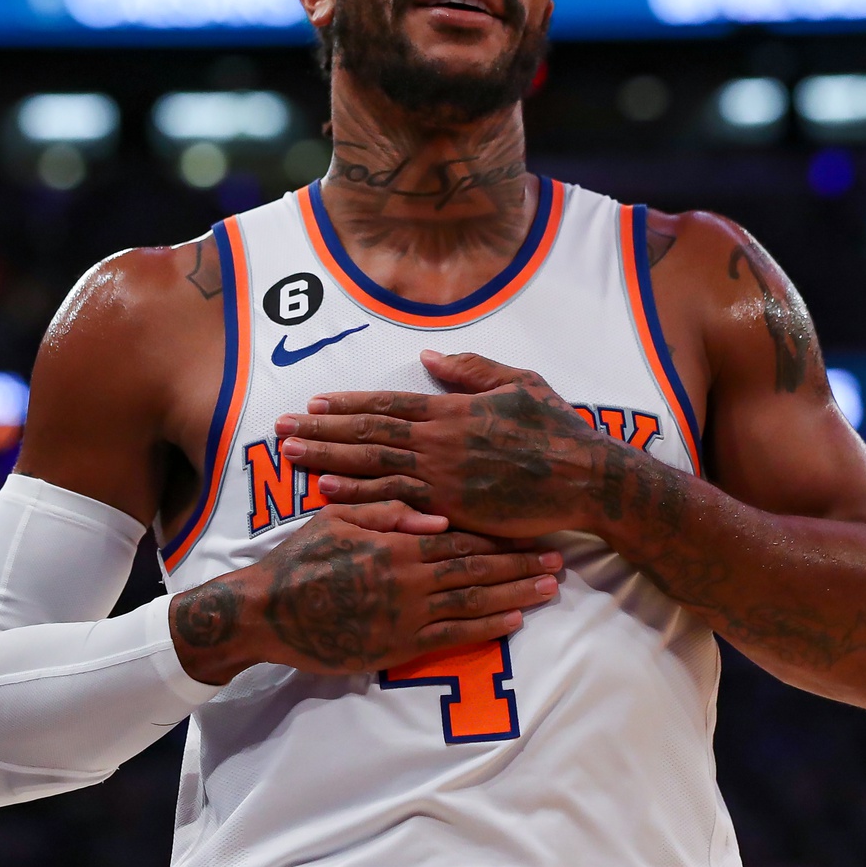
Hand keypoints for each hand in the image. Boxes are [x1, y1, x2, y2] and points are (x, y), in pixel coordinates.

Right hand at [169, 499, 561, 684]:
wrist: (268, 612)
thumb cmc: (300, 559)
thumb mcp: (338, 519)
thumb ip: (387, 511)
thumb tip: (434, 512)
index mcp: (398, 542)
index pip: (462, 534)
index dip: (501, 532)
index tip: (533, 526)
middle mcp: (412, 577)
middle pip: (479, 567)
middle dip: (522, 563)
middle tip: (558, 559)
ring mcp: (409, 614)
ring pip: (475, 600)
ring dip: (517, 594)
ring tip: (549, 588)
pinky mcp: (400, 645)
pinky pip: (453, 634)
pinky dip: (487, 626)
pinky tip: (514, 620)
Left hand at [272, 351, 621, 540]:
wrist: (587, 478)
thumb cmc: (558, 430)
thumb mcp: (520, 383)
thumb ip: (472, 371)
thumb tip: (430, 359)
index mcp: (453, 409)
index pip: (387, 403)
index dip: (347, 403)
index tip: (313, 403)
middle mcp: (439, 439)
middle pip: (367, 431)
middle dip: (320, 429)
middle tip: (279, 428)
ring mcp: (442, 475)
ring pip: (371, 463)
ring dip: (326, 458)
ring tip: (289, 454)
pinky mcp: (452, 507)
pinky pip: (394, 501)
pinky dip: (357, 494)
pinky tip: (326, 491)